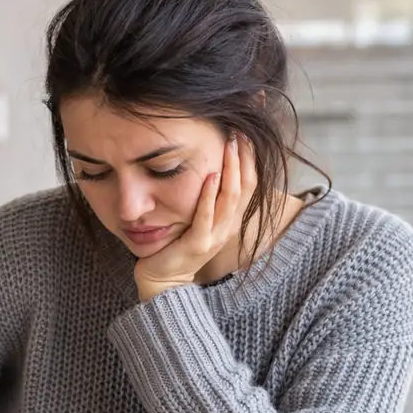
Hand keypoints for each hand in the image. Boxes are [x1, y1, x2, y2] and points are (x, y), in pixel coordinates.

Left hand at [134, 135, 257, 300]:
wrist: (163, 280)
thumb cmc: (176, 246)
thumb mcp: (196, 218)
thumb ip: (205, 198)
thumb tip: (207, 166)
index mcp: (229, 220)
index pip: (248, 184)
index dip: (250, 159)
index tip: (244, 134)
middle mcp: (227, 227)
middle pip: (245, 187)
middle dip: (243, 158)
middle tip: (238, 132)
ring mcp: (215, 236)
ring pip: (230, 198)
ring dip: (231, 170)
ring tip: (228, 145)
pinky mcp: (197, 243)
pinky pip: (207, 216)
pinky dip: (210, 195)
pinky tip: (211, 175)